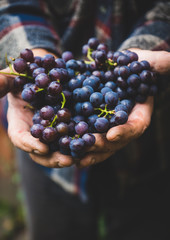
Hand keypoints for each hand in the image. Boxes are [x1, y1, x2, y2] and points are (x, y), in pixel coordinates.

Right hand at [4, 48, 73, 167]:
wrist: (41, 77)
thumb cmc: (22, 79)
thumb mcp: (10, 79)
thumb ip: (1, 83)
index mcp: (19, 124)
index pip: (21, 138)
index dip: (30, 145)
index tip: (42, 148)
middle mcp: (36, 133)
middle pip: (41, 152)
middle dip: (53, 158)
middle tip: (67, 160)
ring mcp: (51, 132)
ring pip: (58, 149)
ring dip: (69, 154)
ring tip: (81, 156)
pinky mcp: (65, 127)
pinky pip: (72, 138)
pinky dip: (80, 142)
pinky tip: (90, 144)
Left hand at [77, 49, 169, 167]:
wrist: (114, 69)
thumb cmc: (131, 66)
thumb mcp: (144, 62)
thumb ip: (156, 63)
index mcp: (138, 115)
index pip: (136, 126)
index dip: (126, 131)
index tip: (112, 134)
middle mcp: (122, 126)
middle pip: (114, 141)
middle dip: (102, 144)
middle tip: (89, 145)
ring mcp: (106, 129)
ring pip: (98, 145)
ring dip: (85, 151)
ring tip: (72, 156)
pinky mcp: (91, 126)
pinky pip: (84, 139)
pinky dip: (74, 145)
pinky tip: (62, 149)